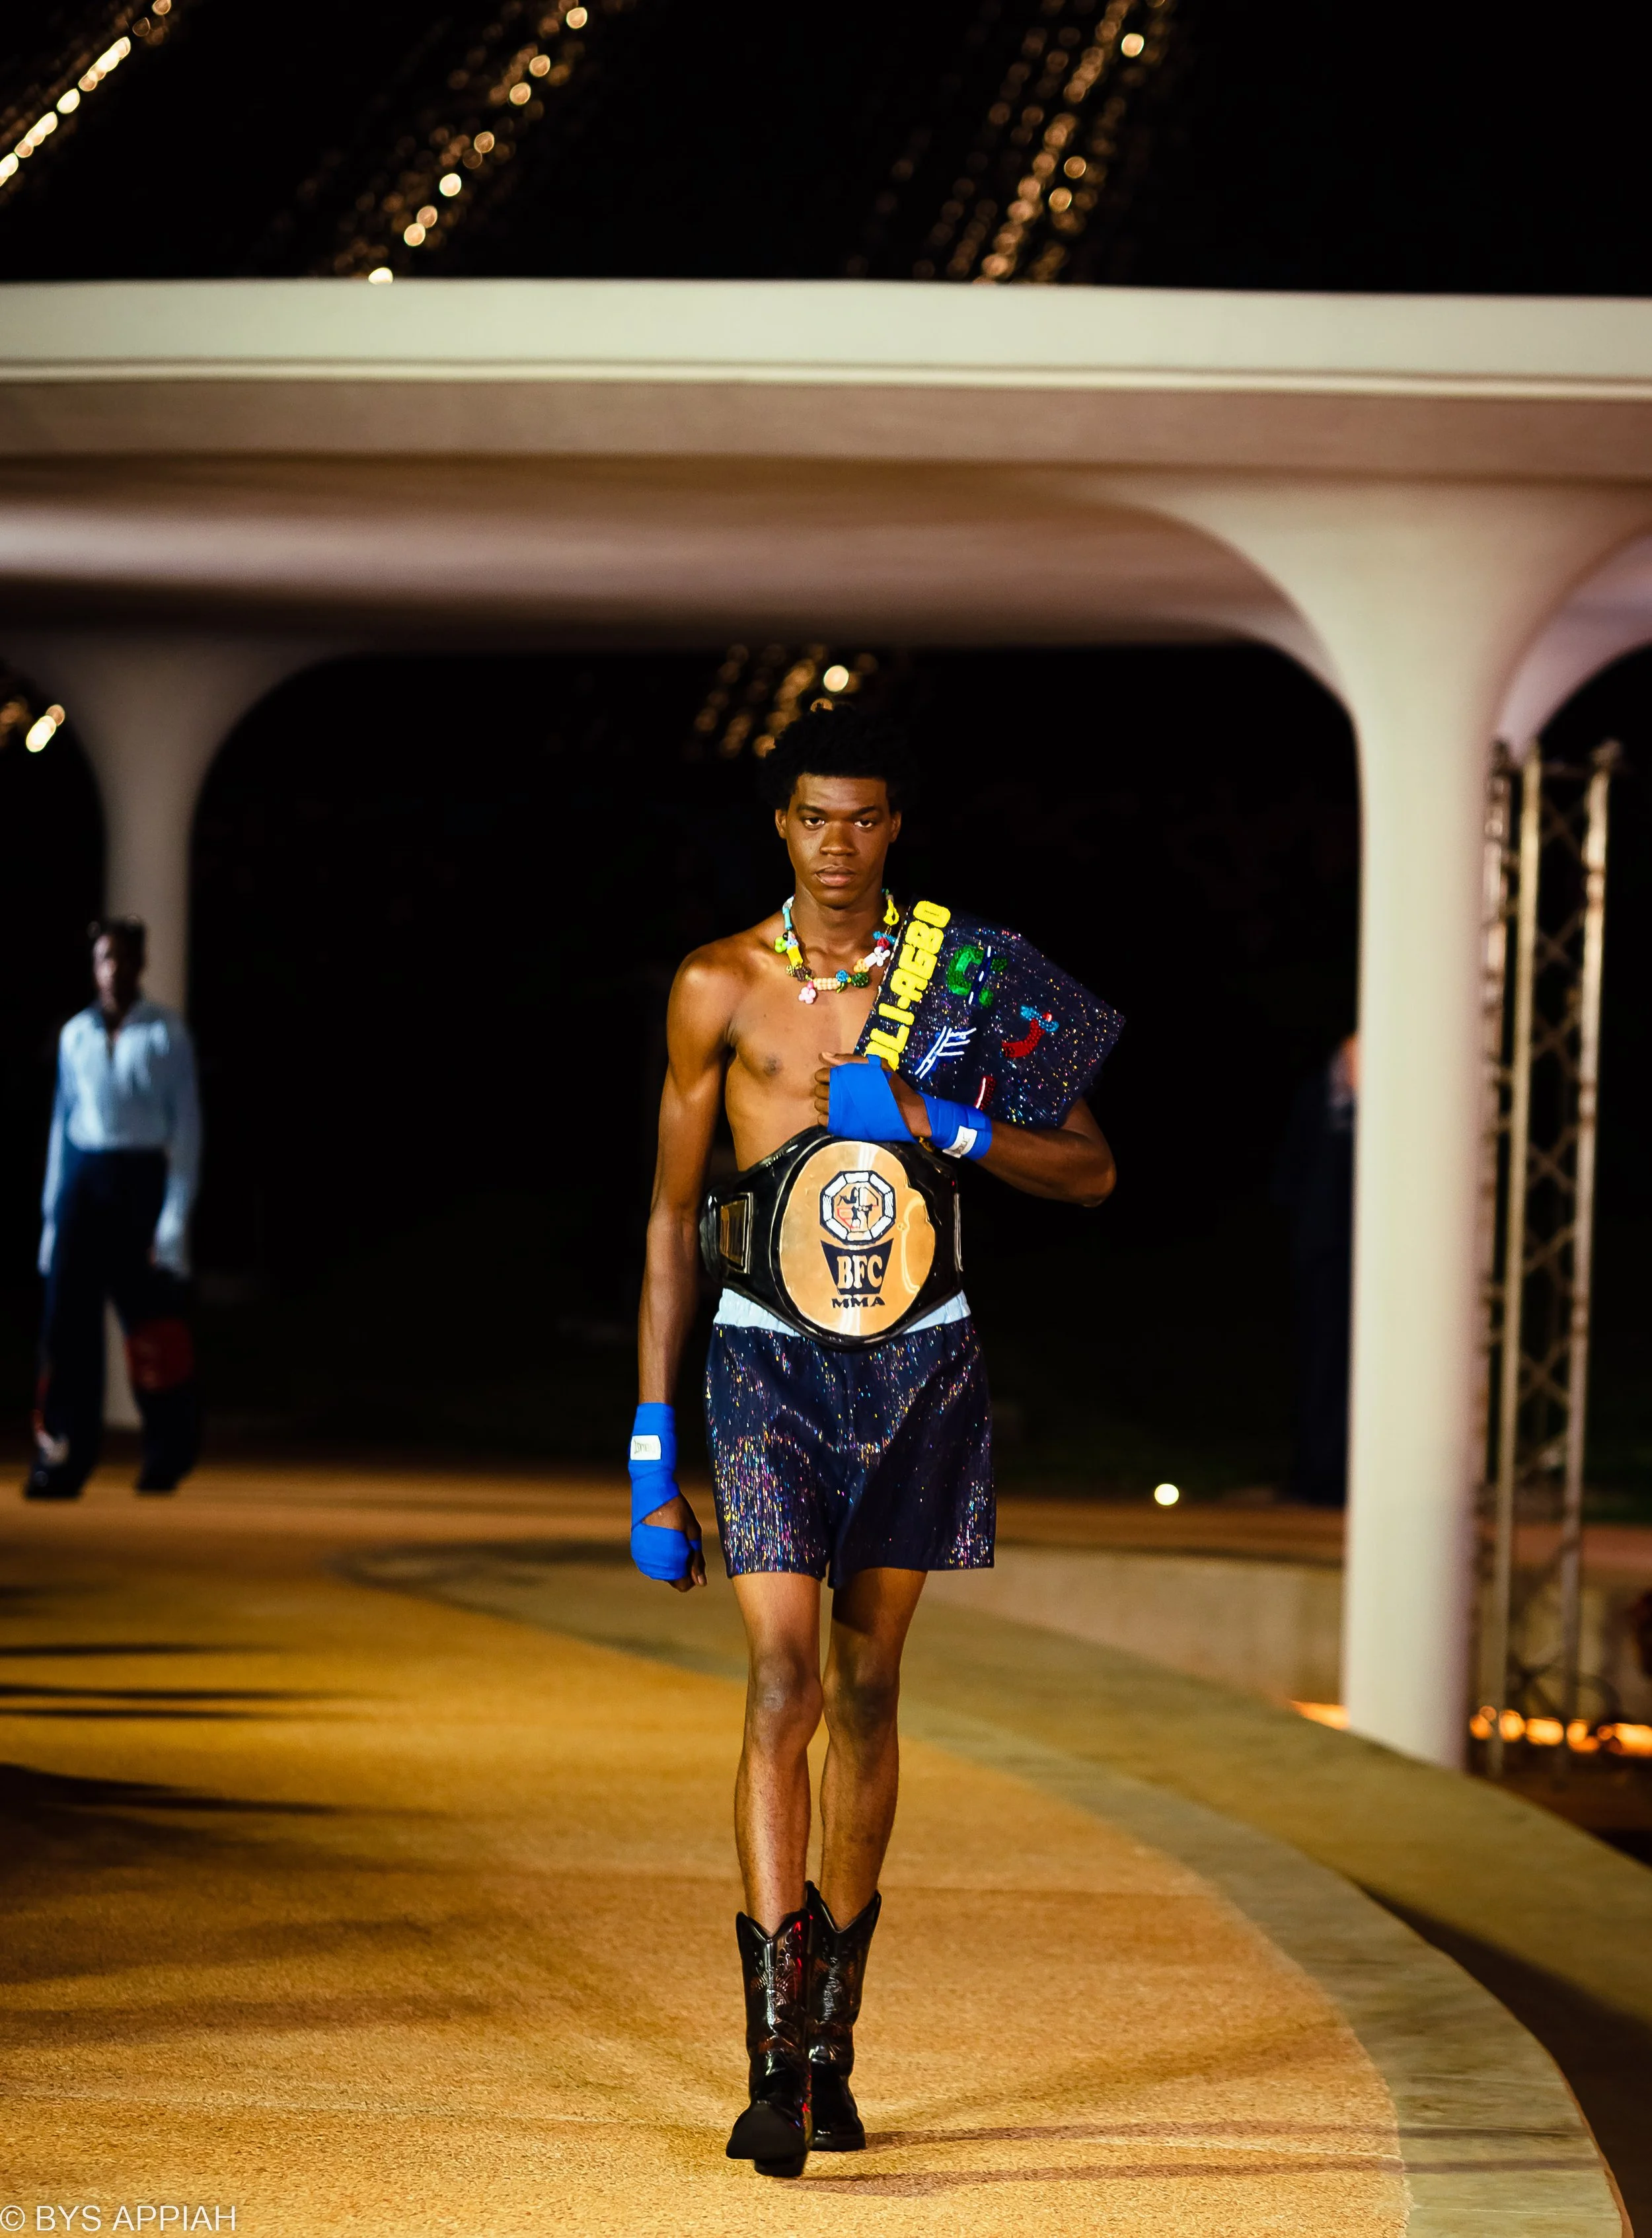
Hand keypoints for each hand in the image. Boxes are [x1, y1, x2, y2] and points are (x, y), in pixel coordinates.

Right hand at [640, 1491, 706, 1590]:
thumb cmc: (677, 1510)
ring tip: (673, 1539)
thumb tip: (701, 1583)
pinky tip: (663, 1539)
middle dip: (682, 1567)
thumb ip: (697, 1560)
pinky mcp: (636, 1551)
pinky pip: (651, 1563)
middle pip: (673, 1579)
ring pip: (662, 1572)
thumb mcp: (693, 1533)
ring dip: (670, 1562)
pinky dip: (659, 1557)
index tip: (694, 1557)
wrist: (653, 1492)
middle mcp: (654, 1564)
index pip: (683, 1585)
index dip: (692, 1575)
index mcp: (671, 1560)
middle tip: (684, 1543)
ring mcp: (643, 1558)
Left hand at [814, 1051, 929, 1134]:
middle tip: (839, 1091)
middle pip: (818, 1090)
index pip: (821, 1075)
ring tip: (839, 1103)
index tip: (836, 1079)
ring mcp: (840, 1112)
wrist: (905, 1111)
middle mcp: (839, 1094)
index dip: (826, 1076)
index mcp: (846, 1077)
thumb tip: (823, 1055)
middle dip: (825, 1089)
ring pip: (818, 1106)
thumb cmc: (892, 1085)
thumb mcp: (876, 1065)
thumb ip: (849, 1060)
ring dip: (825, 1103)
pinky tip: (838, 1115)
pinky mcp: (843, 1126)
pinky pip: (822, 1121)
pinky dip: (826, 1117)